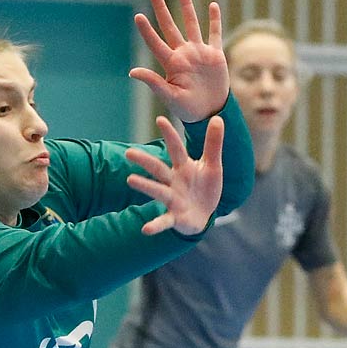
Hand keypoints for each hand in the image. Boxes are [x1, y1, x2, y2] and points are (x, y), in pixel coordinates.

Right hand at [125, 115, 226, 236]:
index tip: (160, 119)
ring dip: (145, 186)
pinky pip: (164, 221)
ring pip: (158, 191)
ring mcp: (173, 199)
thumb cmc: (205, 187)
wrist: (205, 214)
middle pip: (158, 169)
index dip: (170, 135)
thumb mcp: (213, 165)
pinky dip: (155, 225)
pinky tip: (145, 229)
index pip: (176, 149)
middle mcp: (174, 182)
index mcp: (184, 167)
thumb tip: (218, 118)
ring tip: (130, 180)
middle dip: (145, 161)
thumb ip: (213, 144)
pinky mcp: (176, 217)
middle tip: (129, 153)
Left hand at [130, 0, 226, 123]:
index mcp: (171, 64)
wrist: (210, 112)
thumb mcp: (170, 97)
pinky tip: (212, 5)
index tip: (138, 16)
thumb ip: (154, 82)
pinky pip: (214, 33)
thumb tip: (132, 72)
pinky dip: (214, 20)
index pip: (156, 43)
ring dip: (187, 6)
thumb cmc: (188, 109)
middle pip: (170, 26)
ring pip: (192, 24)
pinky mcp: (215, 55)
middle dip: (162, 9)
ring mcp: (199, 52)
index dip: (147, 30)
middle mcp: (183, 54)